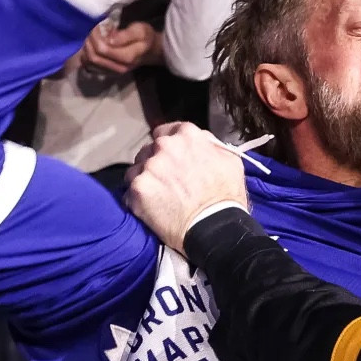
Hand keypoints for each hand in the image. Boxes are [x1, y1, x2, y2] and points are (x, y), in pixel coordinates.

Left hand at [80, 20, 161, 74]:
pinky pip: (89, 66)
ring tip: (91, 37)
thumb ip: (126, 35)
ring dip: (86, 48)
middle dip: (89, 41)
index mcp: (128, 57)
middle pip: (94, 57)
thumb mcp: (140, 30)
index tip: (96, 25)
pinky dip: (85, 55)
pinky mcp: (107, 73)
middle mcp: (119, 68)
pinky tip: (91, 46)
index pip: (102, 49)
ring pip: (89, 62)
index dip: (95, 36)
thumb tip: (110, 39)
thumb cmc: (144, 38)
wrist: (149, 51)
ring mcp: (112, 72)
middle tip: (91, 30)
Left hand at [125, 122, 248, 252]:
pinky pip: (130, 191)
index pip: (166, 131)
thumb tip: (199, 140)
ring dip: (146, 179)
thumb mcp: (231, 162)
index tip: (172, 158)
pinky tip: (153, 208)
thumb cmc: (226, 198)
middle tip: (168, 181)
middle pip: (149, 150)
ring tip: (160, 197)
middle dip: (156, 162)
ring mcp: (149, 167)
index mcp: (188, 136)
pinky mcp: (137, 189)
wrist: (215, 228)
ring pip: (137, 169)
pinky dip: (138, 199)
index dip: (169, 145)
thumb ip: (210, 145)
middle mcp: (164, 146)